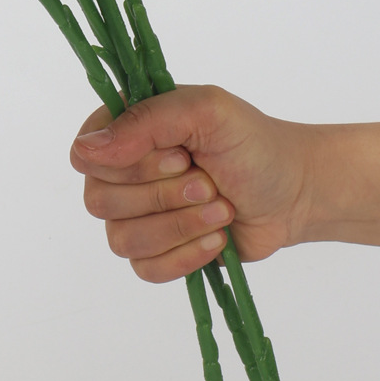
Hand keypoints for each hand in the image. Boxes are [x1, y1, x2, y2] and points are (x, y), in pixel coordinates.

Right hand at [69, 86, 314, 281]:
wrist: (294, 193)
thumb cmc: (252, 144)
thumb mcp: (206, 111)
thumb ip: (146, 121)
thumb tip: (86, 151)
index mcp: (126, 129)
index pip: (86, 155)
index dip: (128, 165)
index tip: (180, 157)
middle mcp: (122, 172)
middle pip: (100, 201)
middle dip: (164, 197)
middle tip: (208, 183)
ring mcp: (138, 215)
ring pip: (121, 240)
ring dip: (179, 227)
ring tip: (220, 211)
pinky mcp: (159, 252)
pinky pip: (145, 269)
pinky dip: (185, 257)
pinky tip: (216, 239)